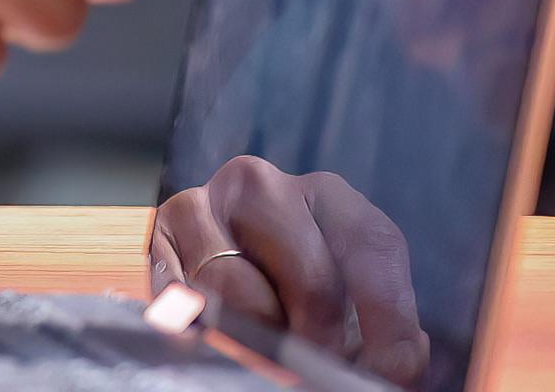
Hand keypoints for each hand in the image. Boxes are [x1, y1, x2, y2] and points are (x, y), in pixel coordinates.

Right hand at [153, 156, 429, 385]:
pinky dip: (203, 330)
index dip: (390, 316)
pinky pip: (182, 300)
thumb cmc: (306, 294)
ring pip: (239, 294)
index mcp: (327, 194)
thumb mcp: (356, 302)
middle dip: (323, 340)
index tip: (393, 370)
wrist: (232, 268)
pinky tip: (216, 338)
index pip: (370, 246)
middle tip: (321, 367)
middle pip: (310, 281)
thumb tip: (399, 363)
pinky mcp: (155, 240)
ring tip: (270, 348)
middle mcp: (260, 185)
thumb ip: (388, 329)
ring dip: (261, 338)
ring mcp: (199, 206)